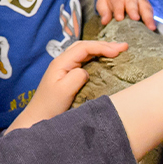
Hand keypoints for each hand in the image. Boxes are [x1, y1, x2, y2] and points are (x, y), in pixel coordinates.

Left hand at [7, 40, 128, 130]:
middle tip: (124, 47)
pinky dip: (97, 58)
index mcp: (61, 62)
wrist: (38, 118)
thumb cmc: (50, 106)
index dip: (102, 47)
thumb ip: (76, 76)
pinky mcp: (68, 76)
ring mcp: (65, 69)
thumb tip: (85, 70)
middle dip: (105, 45)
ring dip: (101, 50)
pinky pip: (85, 62)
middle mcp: (63, 62)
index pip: (84, 48)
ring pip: (85, 53)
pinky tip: (105, 61)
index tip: (118, 51)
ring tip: (118, 51)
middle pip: (85, 47)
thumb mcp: (64, 91)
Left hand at [97, 0, 155, 29]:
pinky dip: (152, 19)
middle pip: (133, 2)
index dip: (119, 9)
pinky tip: (153, 27)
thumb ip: (104, 11)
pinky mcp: (147, 5)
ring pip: (145, 7)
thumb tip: (104, 21)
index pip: (118, 1)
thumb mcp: (103, 2)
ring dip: (148, 17)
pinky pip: (150, 11)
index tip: (119, 18)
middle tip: (135, 19)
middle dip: (134, 10)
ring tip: (151, 27)